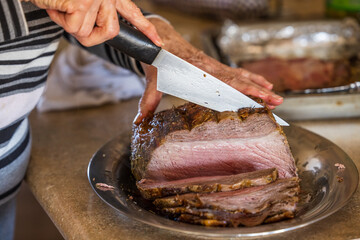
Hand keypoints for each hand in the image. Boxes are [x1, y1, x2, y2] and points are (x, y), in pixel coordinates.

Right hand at [24, 0, 162, 46]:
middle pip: (110, 32)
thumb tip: (91, 30)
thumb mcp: (78, 0)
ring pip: (87, 33)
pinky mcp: (82, 4)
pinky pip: (73, 28)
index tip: (158, 43)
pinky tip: (53, 5)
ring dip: (67, 23)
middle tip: (73, 20)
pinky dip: (58, 19)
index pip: (132, 13)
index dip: (146, 29)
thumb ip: (92, 13)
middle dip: (91, 35)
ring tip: (59, 5)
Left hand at [134, 18, 282, 123]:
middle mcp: (210, 68)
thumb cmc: (158, 60)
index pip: (227, 82)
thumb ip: (148, 101)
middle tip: (277, 101)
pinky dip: (250, 78)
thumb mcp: (152, 80)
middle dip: (259, 91)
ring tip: (275, 95)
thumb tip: (139, 122)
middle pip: (239, 80)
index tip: (260, 96)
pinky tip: (261, 83)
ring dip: (259, 85)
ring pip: (241, 75)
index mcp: (199, 72)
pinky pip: (236, 72)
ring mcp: (214, 66)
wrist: (160, 40)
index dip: (244, 89)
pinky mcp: (214, 66)